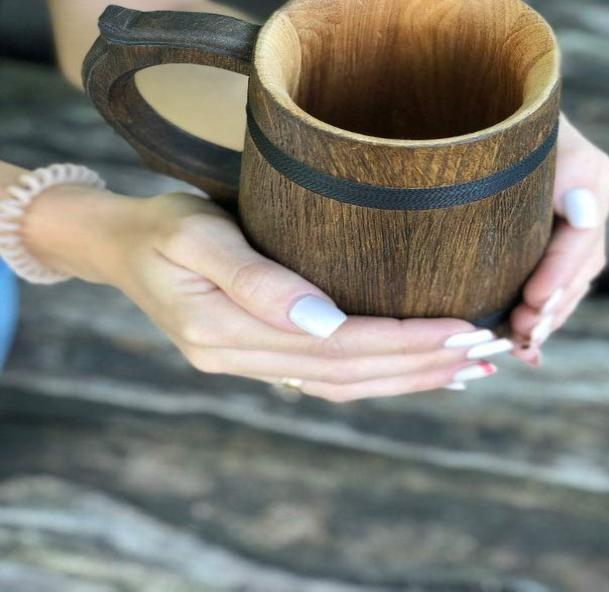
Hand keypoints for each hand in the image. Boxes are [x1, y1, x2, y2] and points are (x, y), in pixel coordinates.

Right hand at [27, 188, 513, 400]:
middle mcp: (242, 358)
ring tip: (470, 369)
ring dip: (410, 377)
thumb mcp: (196, 236)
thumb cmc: (160, 225)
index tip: (464, 328)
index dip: (405, 341)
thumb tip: (324, 319)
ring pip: (345, 383)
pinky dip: (378, 375)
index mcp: (227, 331)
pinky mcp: (258, 352)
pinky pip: (328, 376)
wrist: (118, 243)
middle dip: (423, 363)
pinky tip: (414, 368)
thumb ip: (255, 279)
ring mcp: (250, 362)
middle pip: (351, 372)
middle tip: (490, 351)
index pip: (338, 345)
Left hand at [508, 113, 608, 364]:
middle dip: (553, 304)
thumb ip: (562, 166)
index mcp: (588, 174)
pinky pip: (558, 279)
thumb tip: (584, 212)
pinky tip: (528, 347)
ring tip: (521, 343)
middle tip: (523, 334)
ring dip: (549, 314)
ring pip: (572, 279)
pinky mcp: (553, 236)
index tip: (534, 301)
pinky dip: (544, 312)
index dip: (560, 273)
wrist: (487, 108)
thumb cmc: (497, 111)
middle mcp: (590, 200)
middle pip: (581, 266)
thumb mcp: (522, 131)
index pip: (582, 235)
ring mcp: (575, 220)